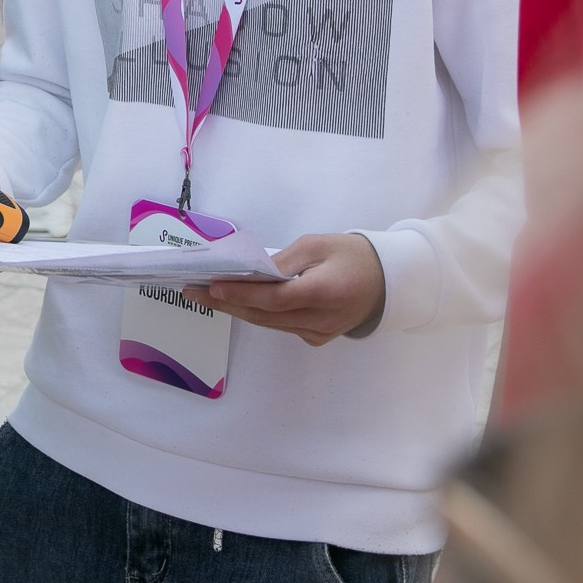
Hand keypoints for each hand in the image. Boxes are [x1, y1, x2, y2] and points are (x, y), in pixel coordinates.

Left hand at [190, 232, 384, 345]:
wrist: (389, 282)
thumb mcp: (318, 245)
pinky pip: (280, 326)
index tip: (213, 286)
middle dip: (226, 304)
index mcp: (325, 292)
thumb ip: (284, 261)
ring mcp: (319, 333)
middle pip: (265, 315)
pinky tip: (235, 303)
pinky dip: (257, 314)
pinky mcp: (317, 337)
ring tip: (205, 295)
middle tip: (193, 291)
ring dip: (237, 310)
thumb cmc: (352, 255)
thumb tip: (250, 272)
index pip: (274, 298)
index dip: (242, 294)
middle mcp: (321, 320)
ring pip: (269, 323)